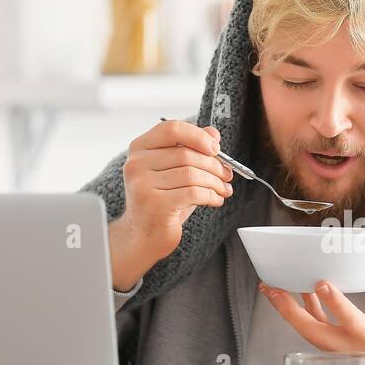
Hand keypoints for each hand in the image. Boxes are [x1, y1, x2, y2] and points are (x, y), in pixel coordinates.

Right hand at [108, 118, 234, 289]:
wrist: (143, 235)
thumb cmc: (162, 201)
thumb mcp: (176, 171)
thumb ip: (192, 149)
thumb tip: (213, 133)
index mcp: (139, 148)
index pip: (171, 128)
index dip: (198, 136)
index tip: (216, 149)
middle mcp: (136, 164)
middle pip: (186, 154)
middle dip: (214, 165)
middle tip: (227, 174)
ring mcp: (143, 184)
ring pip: (192, 174)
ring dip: (215, 182)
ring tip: (223, 189)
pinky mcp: (155, 204)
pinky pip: (193, 193)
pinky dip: (211, 196)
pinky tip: (216, 200)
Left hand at [259, 248, 364, 364]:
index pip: (353, 322)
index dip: (336, 304)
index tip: (322, 284)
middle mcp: (352, 347)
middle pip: (315, 332)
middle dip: (291, 311)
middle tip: (273, 288)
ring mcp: (339, 348)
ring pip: (308, 331)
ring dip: (287, 310)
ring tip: (269, 288)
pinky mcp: (333, 344)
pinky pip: (312, 326)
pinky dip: (300, 309)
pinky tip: (290, 290)